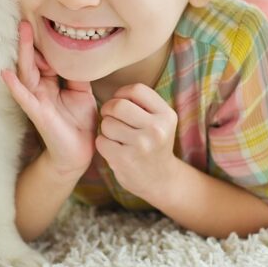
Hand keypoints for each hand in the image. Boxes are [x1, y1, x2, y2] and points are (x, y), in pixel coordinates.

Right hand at [1, 21, 96, 177]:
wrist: (79, 152)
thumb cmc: (79, 122)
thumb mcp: (82, 93)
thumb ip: (78, 74)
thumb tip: (79, 53)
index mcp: (52, 82)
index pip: (46, 58)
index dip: (44, 42)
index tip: (43, 21)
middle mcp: (41, 88)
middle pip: (33, 61)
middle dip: (29, 41)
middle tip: (26, 20)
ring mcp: (37, 100)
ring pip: (27, 73)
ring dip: (23, 54)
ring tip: (21, 34)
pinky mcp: (37, 113)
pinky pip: (24, 98)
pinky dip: (14, 86)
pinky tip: (5, 74)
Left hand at [95, 84, 178, 201]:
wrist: (160, 180)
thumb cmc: (153, 143)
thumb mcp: (160, 121)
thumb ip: (143, 103)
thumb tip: (112, 85)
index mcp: (166, 115)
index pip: (136, 89)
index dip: (122, 93)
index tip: (120, 102)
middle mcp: (156, 129)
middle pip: (118, 105)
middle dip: (109, 109)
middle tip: (110, 117)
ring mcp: (141, 145)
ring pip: (107, 123)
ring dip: (106, 129)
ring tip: (116, 137)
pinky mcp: (125, 160)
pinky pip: (101, 141)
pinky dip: (103, 144)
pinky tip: (114, 149)